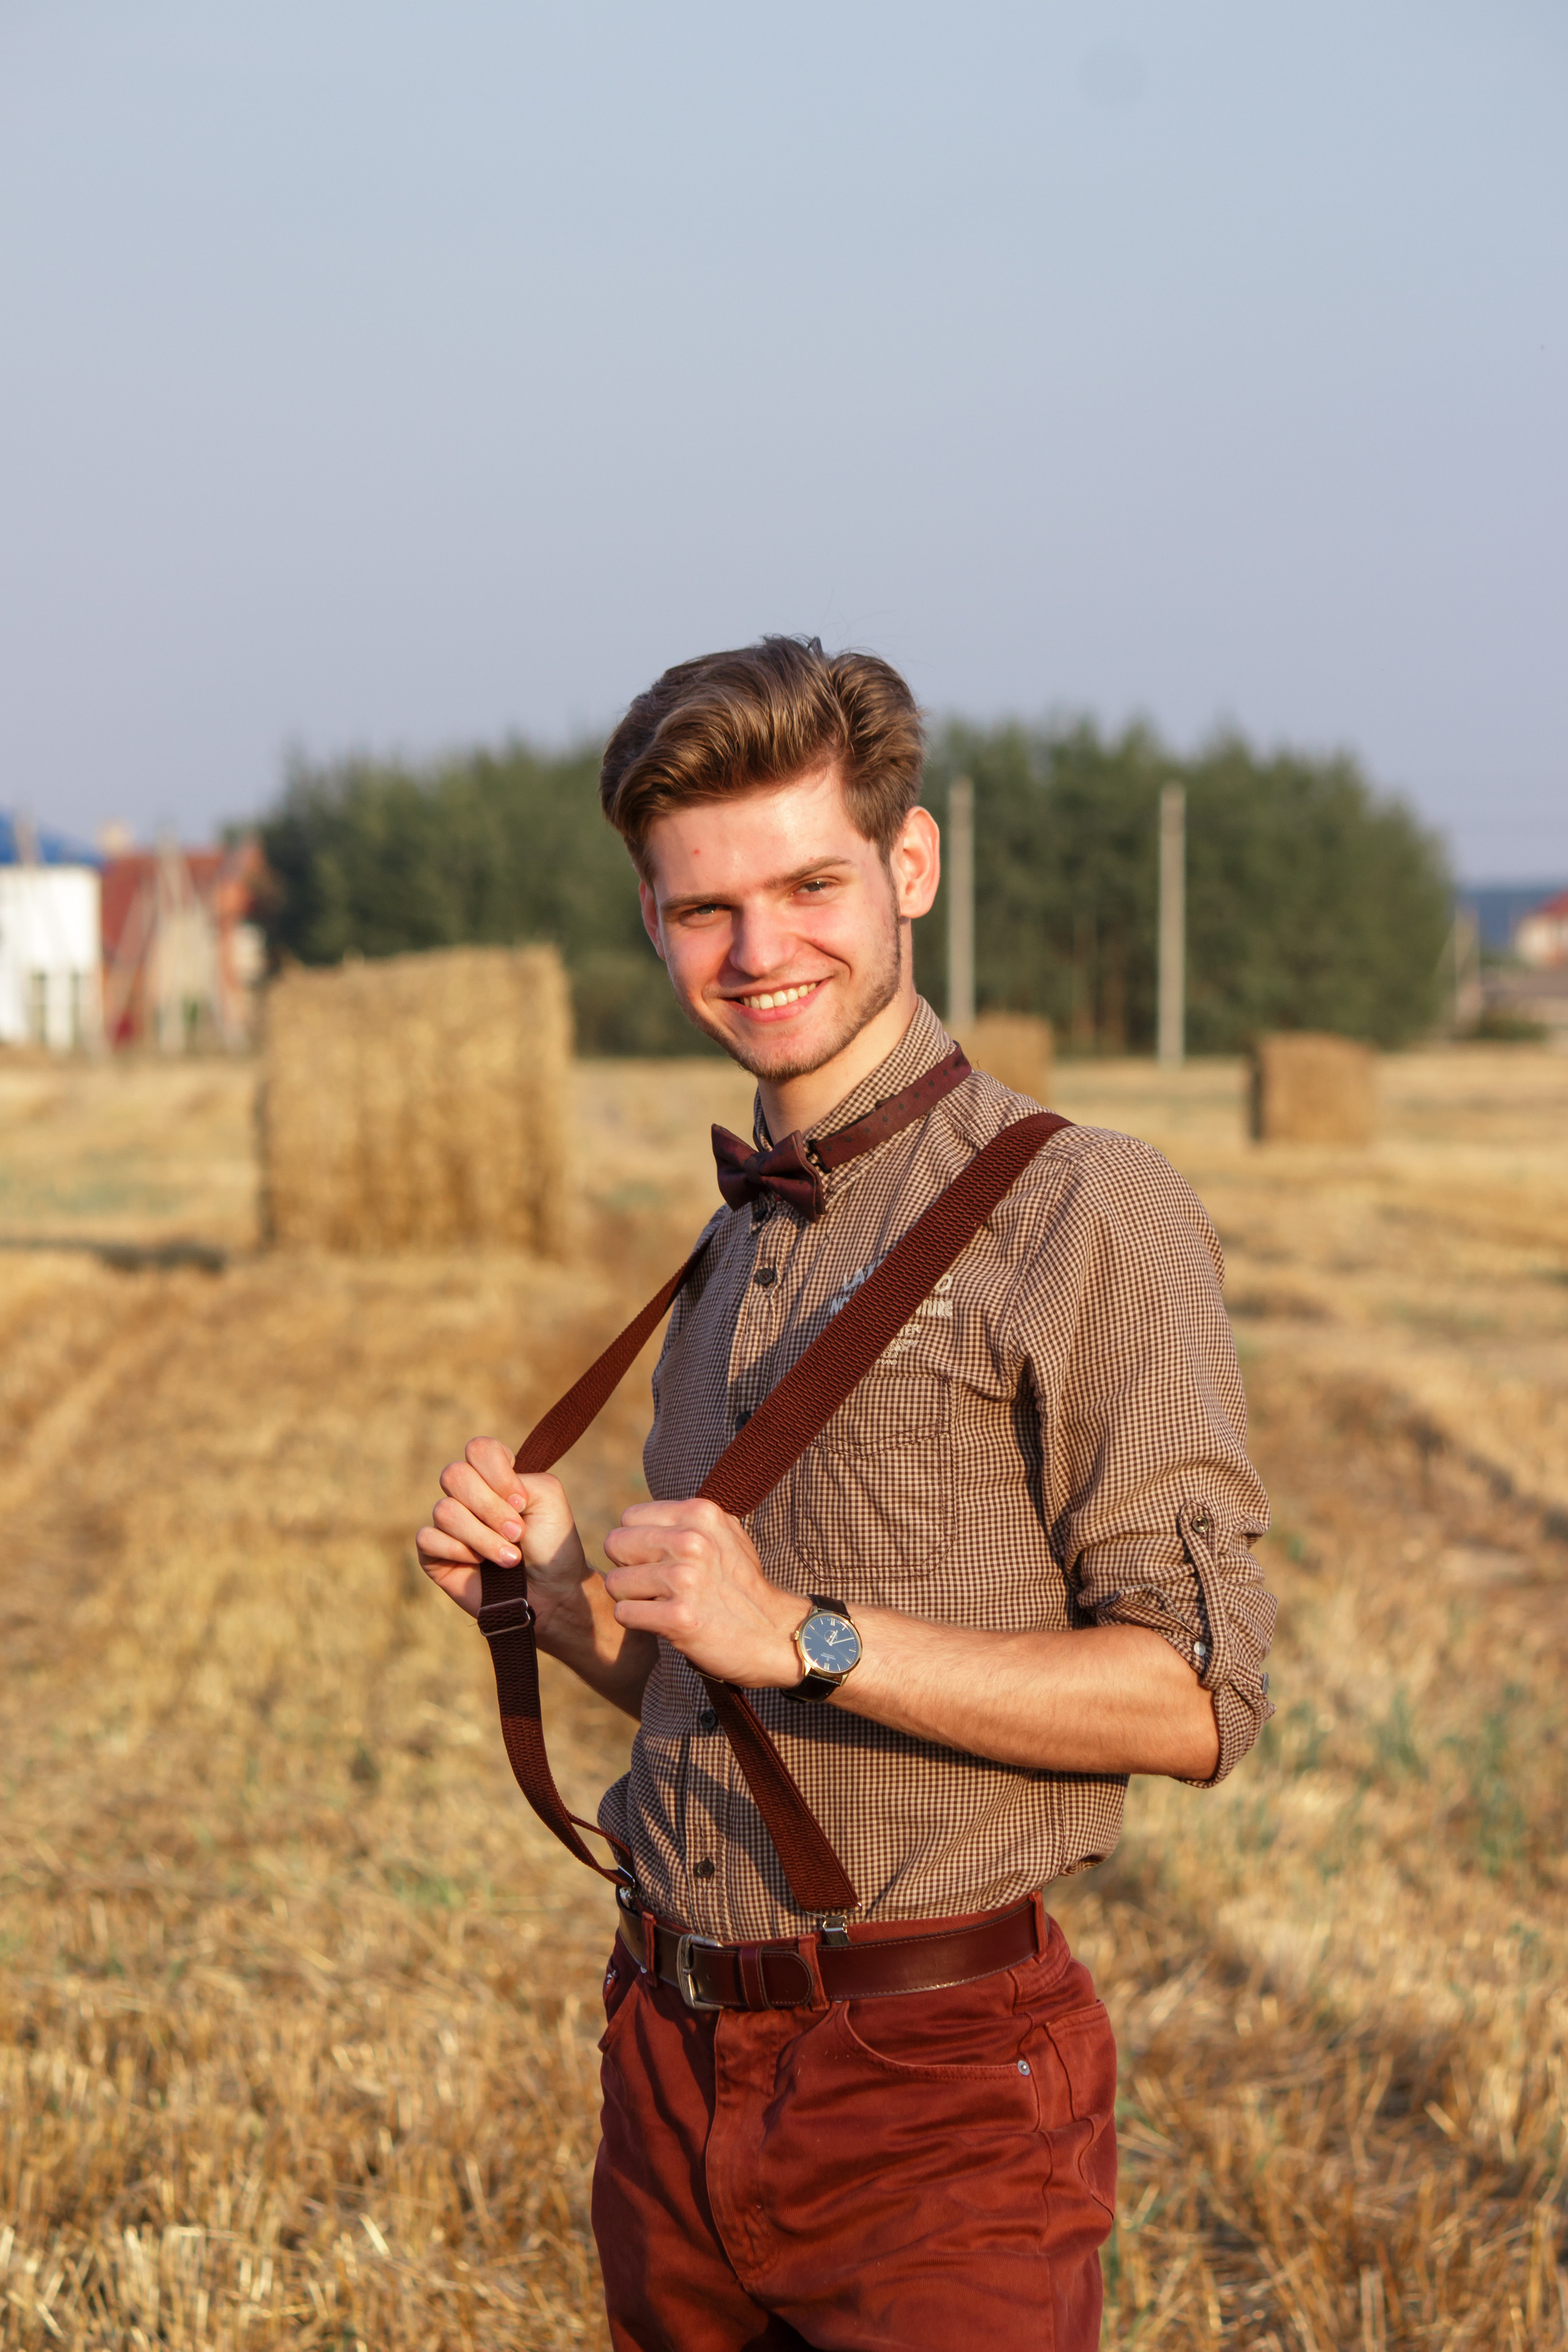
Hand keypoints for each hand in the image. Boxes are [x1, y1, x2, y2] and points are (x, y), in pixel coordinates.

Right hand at [417, 1437, 587, 1635]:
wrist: (550, 1593)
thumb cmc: (551, 1545)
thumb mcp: (549, 1498)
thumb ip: (520, 1477)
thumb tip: (484, 1491)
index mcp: (494, 1476)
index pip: (478, 1450)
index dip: (497, 1473)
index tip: (521, 1501)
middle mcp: (467, 1494)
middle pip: (454, 1475)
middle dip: (490, 1508)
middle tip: (517, 1533)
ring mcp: (448, 1523)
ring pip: (444, 1510)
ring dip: (483, 1537)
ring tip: (509, 1558)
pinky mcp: (433, 1553)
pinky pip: (428, 1538)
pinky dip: (459, 1552)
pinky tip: (478, 1564)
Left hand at [602, 1497, 810, 1686]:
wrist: (774, 1634)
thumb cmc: (741, 1585)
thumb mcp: (724, 1535)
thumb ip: (685, 1521)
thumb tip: (635, 1520)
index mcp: (700, 1514)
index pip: (629, 1518)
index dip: (637, 1543)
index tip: (659, 1561)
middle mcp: (692, 1541)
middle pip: (615, 1545)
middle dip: (628, 1568)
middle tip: (655, 1586)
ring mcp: (685, 1579)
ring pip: (616, 1582)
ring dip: (632, 1599)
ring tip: (663, 1605)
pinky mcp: (679, 1617)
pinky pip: (624, 1614)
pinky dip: (637, 1623)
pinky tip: (664, 1623)